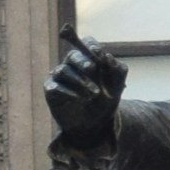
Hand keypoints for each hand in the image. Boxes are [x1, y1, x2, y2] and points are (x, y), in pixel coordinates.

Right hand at [45, 40, 126, 154]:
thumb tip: (109, 56)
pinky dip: (68, 92)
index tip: (98, 53)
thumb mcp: (118, 88)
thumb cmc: (105, 102)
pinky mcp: (51, 91)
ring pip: (63, 70)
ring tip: (94, 94)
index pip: (87, 43)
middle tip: (92, 69)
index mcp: (89, 59)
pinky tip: (81, 99)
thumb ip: (118, 71)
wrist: (96, 126)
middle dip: (84, 62)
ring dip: (80, 82)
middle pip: (73, 55)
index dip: (91, 45)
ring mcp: (59, 77)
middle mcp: (72, 65)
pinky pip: (55, 87)